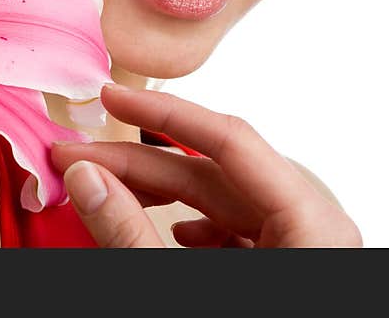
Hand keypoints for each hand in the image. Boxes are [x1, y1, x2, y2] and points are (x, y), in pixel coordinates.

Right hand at [51, 83, 362, 247]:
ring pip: (218, 203)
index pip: (228, 140)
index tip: (110, 96)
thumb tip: (84, 177)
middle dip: (138, 164)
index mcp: (312, 226)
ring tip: (101, 191)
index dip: (164, 114)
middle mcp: (311, 230)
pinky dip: (188, 228)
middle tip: (76, 157)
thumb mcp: (183, 291)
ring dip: (155, 195)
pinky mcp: (282, 272)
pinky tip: (164, 233)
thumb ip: (131, 232)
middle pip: (213, 174)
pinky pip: (232, 235)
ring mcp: (299, 252)